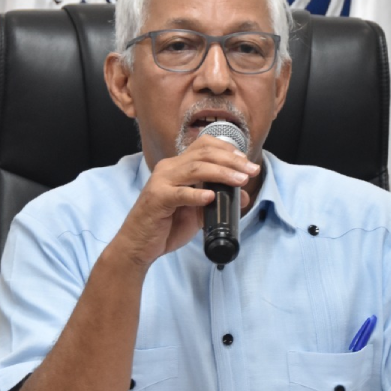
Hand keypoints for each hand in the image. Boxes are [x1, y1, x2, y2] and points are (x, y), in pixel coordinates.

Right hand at [113, 135, 259, 267]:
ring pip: (195, 169)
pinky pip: (179, 193)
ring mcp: (161, 182)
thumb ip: (217, 201)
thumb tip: (242, 196)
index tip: (246, 162)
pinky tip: (210, 197)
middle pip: (203, 154)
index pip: (204, 146)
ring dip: (221, 173)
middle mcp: (169, 169)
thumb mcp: (197, 212)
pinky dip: (196, 194)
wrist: (139, 245)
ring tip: (239, 181)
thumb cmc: (166, 226)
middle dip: (231, 161)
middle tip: (251, 171)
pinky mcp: (157, 199)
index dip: (227, 150)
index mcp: (177, 167)